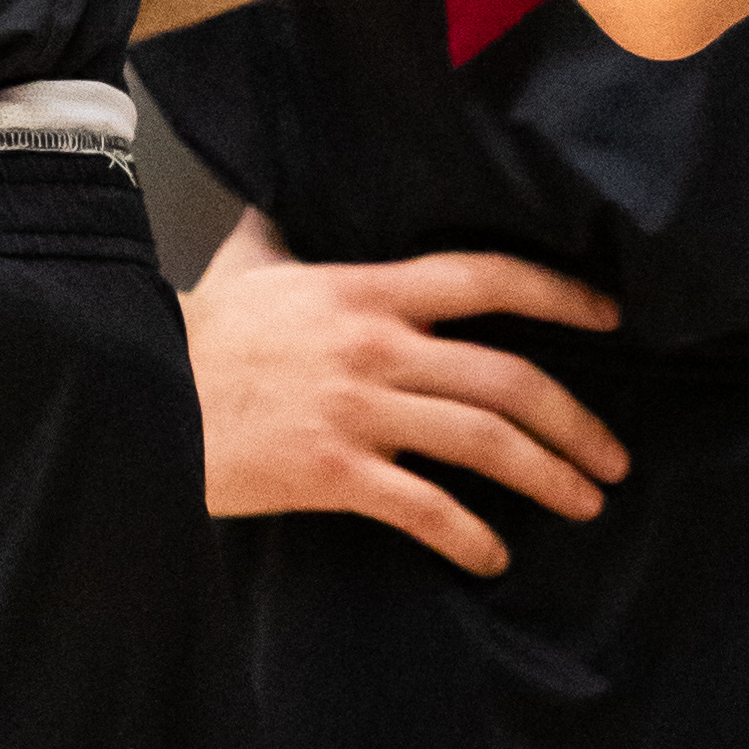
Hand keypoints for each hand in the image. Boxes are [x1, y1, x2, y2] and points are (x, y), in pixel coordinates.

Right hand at [185, 215, 629, 575]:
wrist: (133, 392)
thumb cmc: (195, 335)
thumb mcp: (248, 264)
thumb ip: (284, 232)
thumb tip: (284, 192)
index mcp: (367, 290)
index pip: (487, 278)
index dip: (559, 296)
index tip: (610, 317)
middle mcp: (375, 346)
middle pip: (507, 378)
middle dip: (576, 422)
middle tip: (614, 457)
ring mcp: (356, 411)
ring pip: (481, 443)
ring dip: (547, 476)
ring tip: (585, 502)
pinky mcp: (330, 472)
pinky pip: (422, 508)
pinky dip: (469, 536)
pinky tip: (493, 556)